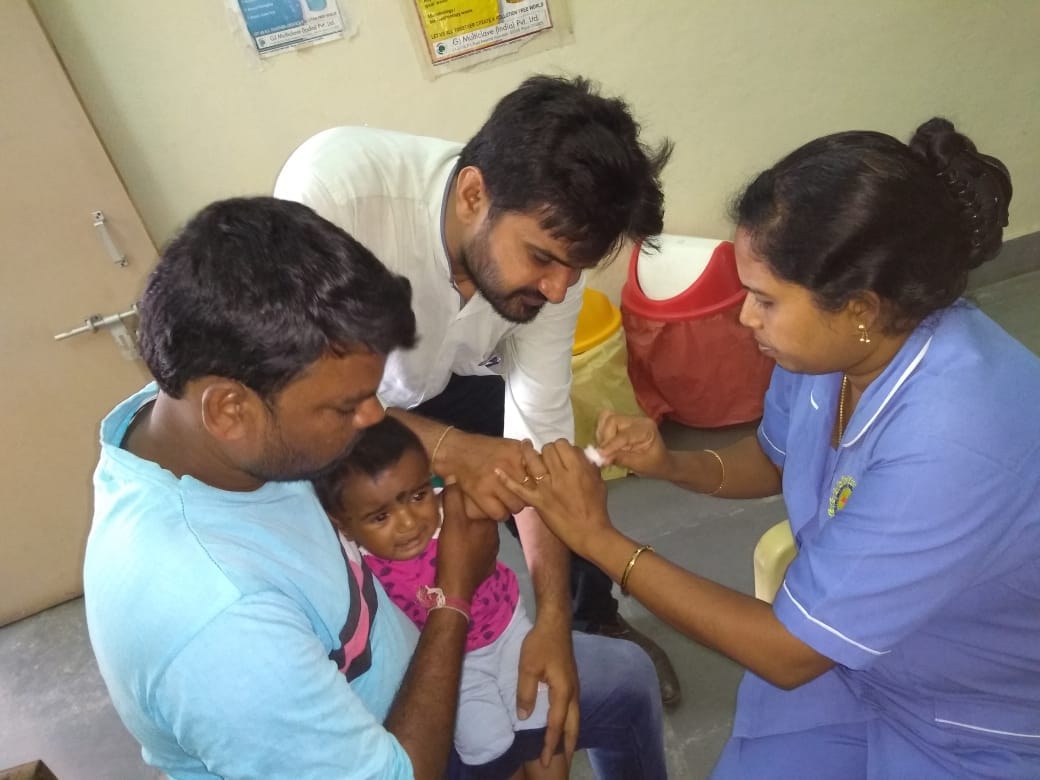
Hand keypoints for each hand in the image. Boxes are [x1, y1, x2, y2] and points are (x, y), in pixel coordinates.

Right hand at [434, 484, 499, 600]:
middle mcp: (495, 538)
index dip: (476, 501)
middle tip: (457, 512)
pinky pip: (479, 552)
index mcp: (490, 525)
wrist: (455, 587)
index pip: (487, 506)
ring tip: (457, 529)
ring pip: (482, 537)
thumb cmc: (455, 551)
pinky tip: (462, 548)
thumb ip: (453, 498)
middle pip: (484, 521)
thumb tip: (453, 476)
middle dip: (473, 516)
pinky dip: (472, 548)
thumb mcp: (451, 521)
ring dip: (472, 533)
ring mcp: (491, 555)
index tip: (464, 497)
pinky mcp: (485, 568)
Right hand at [439, 430, 530, 520]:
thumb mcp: (509, 446)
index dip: (538, 485)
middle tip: (519, 496)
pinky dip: (500, 513)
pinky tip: (496, 507)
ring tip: (506, 501)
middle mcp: (508, 467)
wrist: (457, 451)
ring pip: (517, 506)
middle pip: (530, 494)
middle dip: (527, 497)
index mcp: (517, 454)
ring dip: (513, 506)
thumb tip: (543, 470)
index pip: (539, 476)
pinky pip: (500, 514)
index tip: (534, 488)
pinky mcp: (480, 493)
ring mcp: (494, 481)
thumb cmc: (484, 449)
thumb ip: (526, 458)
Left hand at [497, 439, 611, 555]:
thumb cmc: (596, 507)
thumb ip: (588, 465)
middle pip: (547, 450)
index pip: (562, 445)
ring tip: (524, 445)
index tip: (561, 452)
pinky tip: (497, 470)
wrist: (589, 532)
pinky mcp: (537, 501)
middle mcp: (560, 475)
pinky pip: (519, 488)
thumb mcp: (598, 481)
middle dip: (546, 449)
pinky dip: (506, 479)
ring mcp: (546, 488)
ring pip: (532, 462)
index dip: (560, 446)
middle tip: (547, 455)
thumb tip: (577, 452)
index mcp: (577, 468)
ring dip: (527, 451)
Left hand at [516, 613, 579, 766]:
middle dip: (568, 744)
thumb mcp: (527, 668)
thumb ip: (526, 693)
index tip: (545, 761)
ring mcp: (575, 685)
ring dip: (571, 733)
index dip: (550, 744)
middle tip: (564, 762)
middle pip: (574, 724)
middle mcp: (573, 692)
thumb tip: (524, 716)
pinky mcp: (571, 679)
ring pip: (576, 716)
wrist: (555, 623)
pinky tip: (564, 721)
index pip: (556, 724)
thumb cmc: (540, 644)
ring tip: (565, 747)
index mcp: (563, 691)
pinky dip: (571, 720)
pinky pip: (574, 707)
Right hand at [595, 410, 671, 478]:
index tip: (600, 455)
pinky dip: (601, 433)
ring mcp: (628, 419)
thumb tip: (602, 458)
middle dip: (604, 438)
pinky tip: (605, 445)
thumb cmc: (655, 464)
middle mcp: (637, 420)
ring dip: (601, 435)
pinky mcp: (621, 422)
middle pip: (612, 420)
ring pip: (606, 418)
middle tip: (602, 454)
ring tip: (604, 450)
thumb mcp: (640, 465)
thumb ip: (621, 459)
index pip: (624, 434)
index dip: (610, 445)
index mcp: (647, 429)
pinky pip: (605, 422)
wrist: (661, 461)